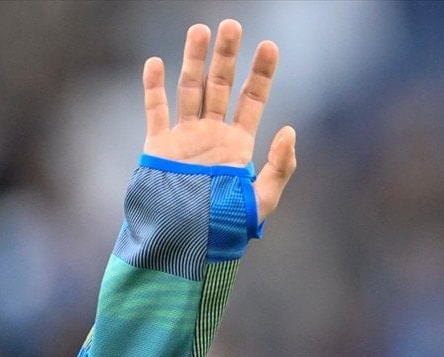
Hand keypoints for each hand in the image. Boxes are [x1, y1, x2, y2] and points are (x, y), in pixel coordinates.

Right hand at [143, 19, 295, 222]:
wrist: (187, 244)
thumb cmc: (226, 229)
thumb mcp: (262, 201)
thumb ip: (279, 168)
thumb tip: (290, 130)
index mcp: (238, 146)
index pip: (252, 100)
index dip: (262, 73)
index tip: (269, 46)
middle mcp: (212, 136)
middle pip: (220, 86)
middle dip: (227, 56)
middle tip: (232, 24)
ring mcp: (184, 140)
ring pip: (189, 90)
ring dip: (194, 60)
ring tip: (199, 29)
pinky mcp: (158, 149)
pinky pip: (155, 113)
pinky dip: (153, 88)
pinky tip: (155, 62)